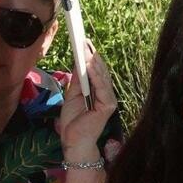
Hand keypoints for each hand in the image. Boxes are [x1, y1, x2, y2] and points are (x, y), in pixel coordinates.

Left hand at [58, 47, 118, 166]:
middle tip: (84, 40)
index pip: (96, 71)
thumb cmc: (73, 122)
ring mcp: (109, 100)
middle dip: (92, 55)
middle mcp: (107, 94)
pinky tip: (90, 65)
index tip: (84, 42)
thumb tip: (79, 62)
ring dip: (93, 62)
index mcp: (99, 91)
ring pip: (102, 77)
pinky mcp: (108, 106)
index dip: (90, 56)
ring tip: (86, 49)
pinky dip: (96, 76)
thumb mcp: (72, 96)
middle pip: (100, 71)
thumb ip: (78, 80)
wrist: (74, 142)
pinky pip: (102, 88)